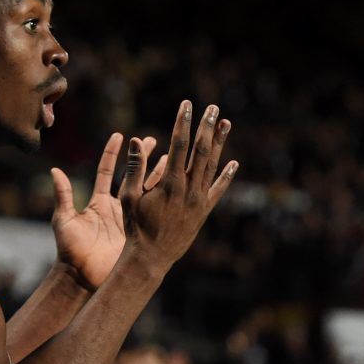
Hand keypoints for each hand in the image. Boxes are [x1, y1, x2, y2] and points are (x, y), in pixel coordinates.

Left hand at [51, 132, 166, 289]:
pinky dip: (163, 198)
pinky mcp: (139, 232)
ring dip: (158, 174)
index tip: (120, 135)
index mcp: (98, 202)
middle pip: (131, 176)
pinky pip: (153, 212)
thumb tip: (55, 170)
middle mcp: (116, 207)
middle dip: (140, 157)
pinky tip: (175, 187)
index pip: (107, 171)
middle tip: (152, 138)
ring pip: (147, 191)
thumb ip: (63, 196)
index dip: (112, 153)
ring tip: (171, 157)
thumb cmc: (69, 250)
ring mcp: (129, 219)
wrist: (82, 277)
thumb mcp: (65, 220)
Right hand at [118, 100, 235, 275]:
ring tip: (226, 123)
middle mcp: (189, 189)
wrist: (151, 257)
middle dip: (207, 127)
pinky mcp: (204, 211)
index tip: (186, 105)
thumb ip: (134, 168)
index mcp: (170, 183)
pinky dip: (227, 176)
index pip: (179, 145)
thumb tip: (135, 140)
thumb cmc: (136, 227)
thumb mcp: (129, 197)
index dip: (183, 123)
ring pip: (213, 166)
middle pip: (201, 151)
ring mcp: (199, 200)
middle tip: (213, 108)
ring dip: (220, 144)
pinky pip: (218, 190)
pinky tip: (234, 163)